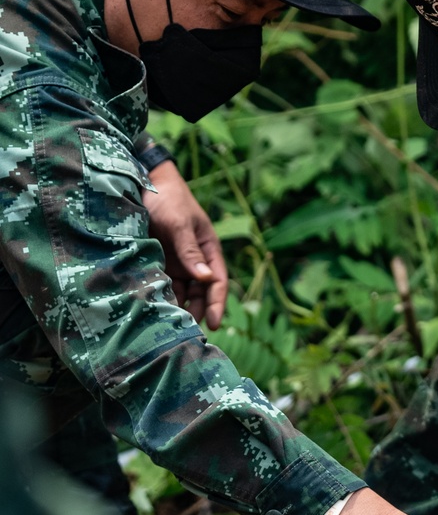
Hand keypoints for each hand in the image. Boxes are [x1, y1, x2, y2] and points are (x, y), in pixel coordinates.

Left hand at [143, 161, 227, 329]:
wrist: (142, 182)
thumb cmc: (169, 199)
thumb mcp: (180, 223)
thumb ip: (190, 251)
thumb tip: (205, 279)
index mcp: (208, 249)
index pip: (217, 281)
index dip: (217, 303)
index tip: (214, 323)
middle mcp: (194, 260)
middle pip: (200, 293)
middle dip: (196, 312)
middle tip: (187, 332)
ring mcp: (175, 263)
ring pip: (180, 293)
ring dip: (177, 308)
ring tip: (169, 326)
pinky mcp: (157, 263)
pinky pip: (161, 286)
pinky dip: (159, 298)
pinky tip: (153, 310)